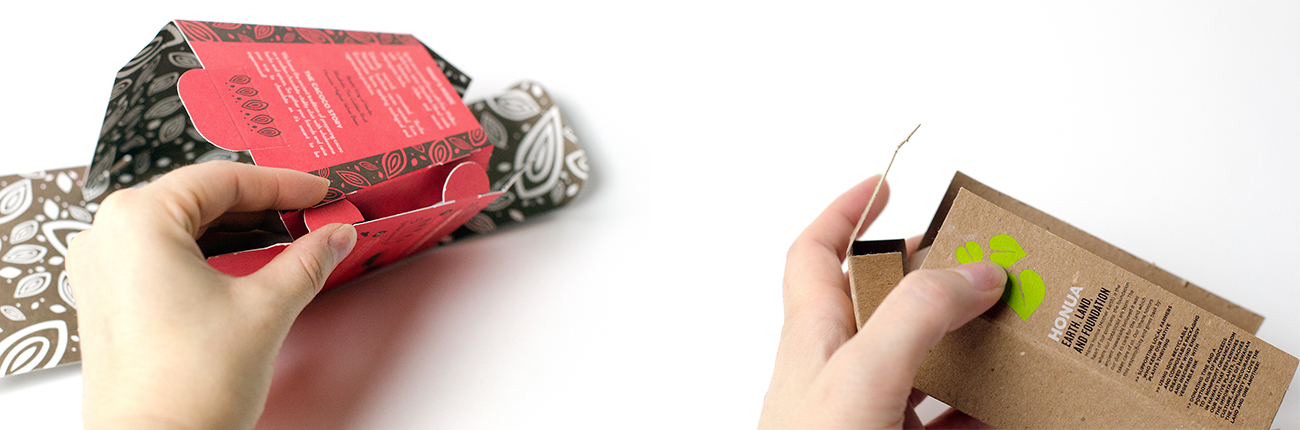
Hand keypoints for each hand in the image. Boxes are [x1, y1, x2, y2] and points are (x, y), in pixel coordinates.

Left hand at [66, 161, 356, 429]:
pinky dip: (207, 253)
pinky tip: (245, 263)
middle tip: (310, 212)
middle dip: (261, 205)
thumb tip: (334, 235)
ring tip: (286, 236)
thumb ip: (307, 260)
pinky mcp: (107, 299)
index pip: (222, 180)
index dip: (282, 183)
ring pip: (181, 226)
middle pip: (198, 198)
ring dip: (236, 229)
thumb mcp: (265, 308)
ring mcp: (102, 269)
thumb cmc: (187, 388)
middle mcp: (108, 236)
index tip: (318, 192)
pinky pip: (162, 255)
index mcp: (138, 221)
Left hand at [758, 175, 1006, 428]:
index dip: (845, 212)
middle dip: (931, 276)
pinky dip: (973, 406)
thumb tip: (970, 272)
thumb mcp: (863, 372)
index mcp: (814, 333)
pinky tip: (1002, 406)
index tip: (883, 186)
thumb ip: (915, 315)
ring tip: (1004, 329)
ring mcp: (861, 409)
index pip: (816, 252)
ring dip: (961, 343)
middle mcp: (834, 368)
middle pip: (882, 301)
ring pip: (916, 361)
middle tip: (980, 264)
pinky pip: (937, 416)